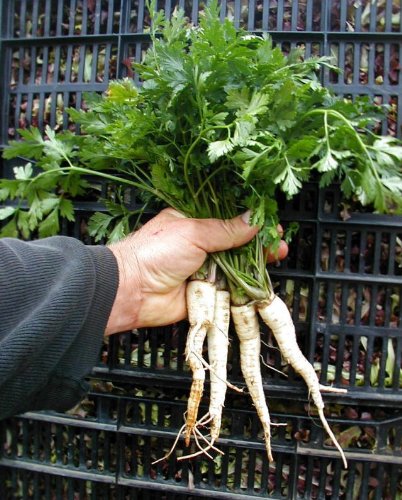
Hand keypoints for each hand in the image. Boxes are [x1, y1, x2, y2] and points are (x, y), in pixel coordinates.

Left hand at [105, 209, 287, 333]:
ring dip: (256, 263)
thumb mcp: (193, 232)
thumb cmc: (156, 252)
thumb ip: (225, 229)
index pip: (226, 217)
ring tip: (277, 256)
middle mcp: (200, 245)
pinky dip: (246, 287)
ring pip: (236, 266)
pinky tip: (262, 281)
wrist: (132, 291)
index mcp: (192, 222)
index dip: (248, 219)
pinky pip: (230, 290)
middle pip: (236, 243)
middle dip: (258, 242)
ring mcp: (204, 270)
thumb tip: (253, 221)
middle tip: (278, 242)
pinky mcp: (206, 293)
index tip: (269, 220)